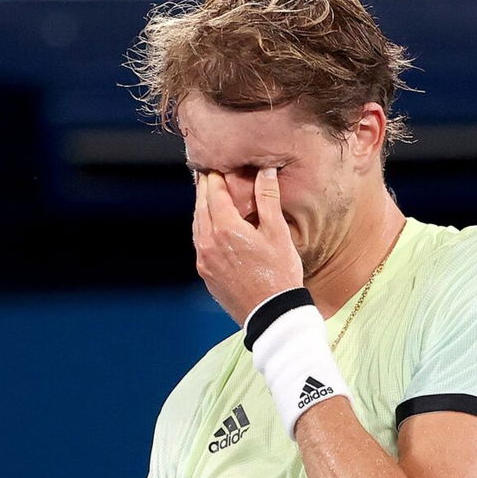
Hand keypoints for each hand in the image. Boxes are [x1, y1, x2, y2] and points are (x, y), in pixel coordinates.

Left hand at [193, 167, 302, 325]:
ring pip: (197, 224)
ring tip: (208, 194)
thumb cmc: (280, 274)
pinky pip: (199, 242)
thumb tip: (266, 171)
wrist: (271, 314)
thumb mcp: (278, 233)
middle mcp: (208, 243)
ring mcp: (204, 259)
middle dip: (204, 188)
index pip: (214, 193)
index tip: (216, 163)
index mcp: (226, 229)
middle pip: (201, 206)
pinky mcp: (205, 273)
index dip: (214, 176)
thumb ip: (268, 199)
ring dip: (202, 207)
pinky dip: (202, 227)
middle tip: (207, 172)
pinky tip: (211, 225)